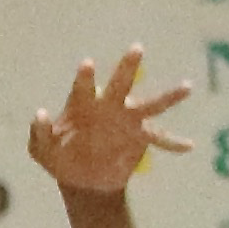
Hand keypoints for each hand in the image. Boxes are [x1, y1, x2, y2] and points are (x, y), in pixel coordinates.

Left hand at [25, 48, 193, 197]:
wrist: (82, 178)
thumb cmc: (59, 157)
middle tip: (136, 49)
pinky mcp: (140, 137)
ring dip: (168, 97)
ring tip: (187, 87)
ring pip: (149, 104)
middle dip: (127, 67)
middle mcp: (108, 105)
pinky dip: (173, 143)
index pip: (83, 88)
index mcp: (83, 104)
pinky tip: (188, 146)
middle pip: (120, 84)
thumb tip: (41, 114)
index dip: (85, 77)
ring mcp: (127, 120)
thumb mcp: (42, 151)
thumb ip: (39, 134)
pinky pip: (160, 139)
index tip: (87, 64)